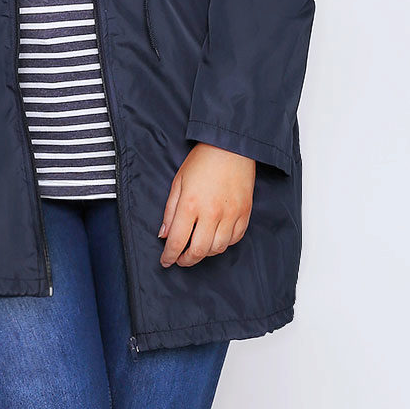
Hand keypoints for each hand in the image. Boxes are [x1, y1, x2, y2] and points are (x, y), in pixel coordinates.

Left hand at [158, 144, 255, 266]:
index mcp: (190, 204)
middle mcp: (212, 213)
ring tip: (197, 248)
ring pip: (217, 248)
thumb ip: (170, 210)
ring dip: (205, 253)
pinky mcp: (245, 213)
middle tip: (180, 259)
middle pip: (198, 251)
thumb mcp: (178, 182)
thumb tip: (164, 234)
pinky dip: (224, 244)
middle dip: (186, 260)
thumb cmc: (202, 161)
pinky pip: (235, 239)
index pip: (177, 241)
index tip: (166, 261)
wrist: (231, 147)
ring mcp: (231, 214)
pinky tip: (215, 239)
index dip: (169, 256)